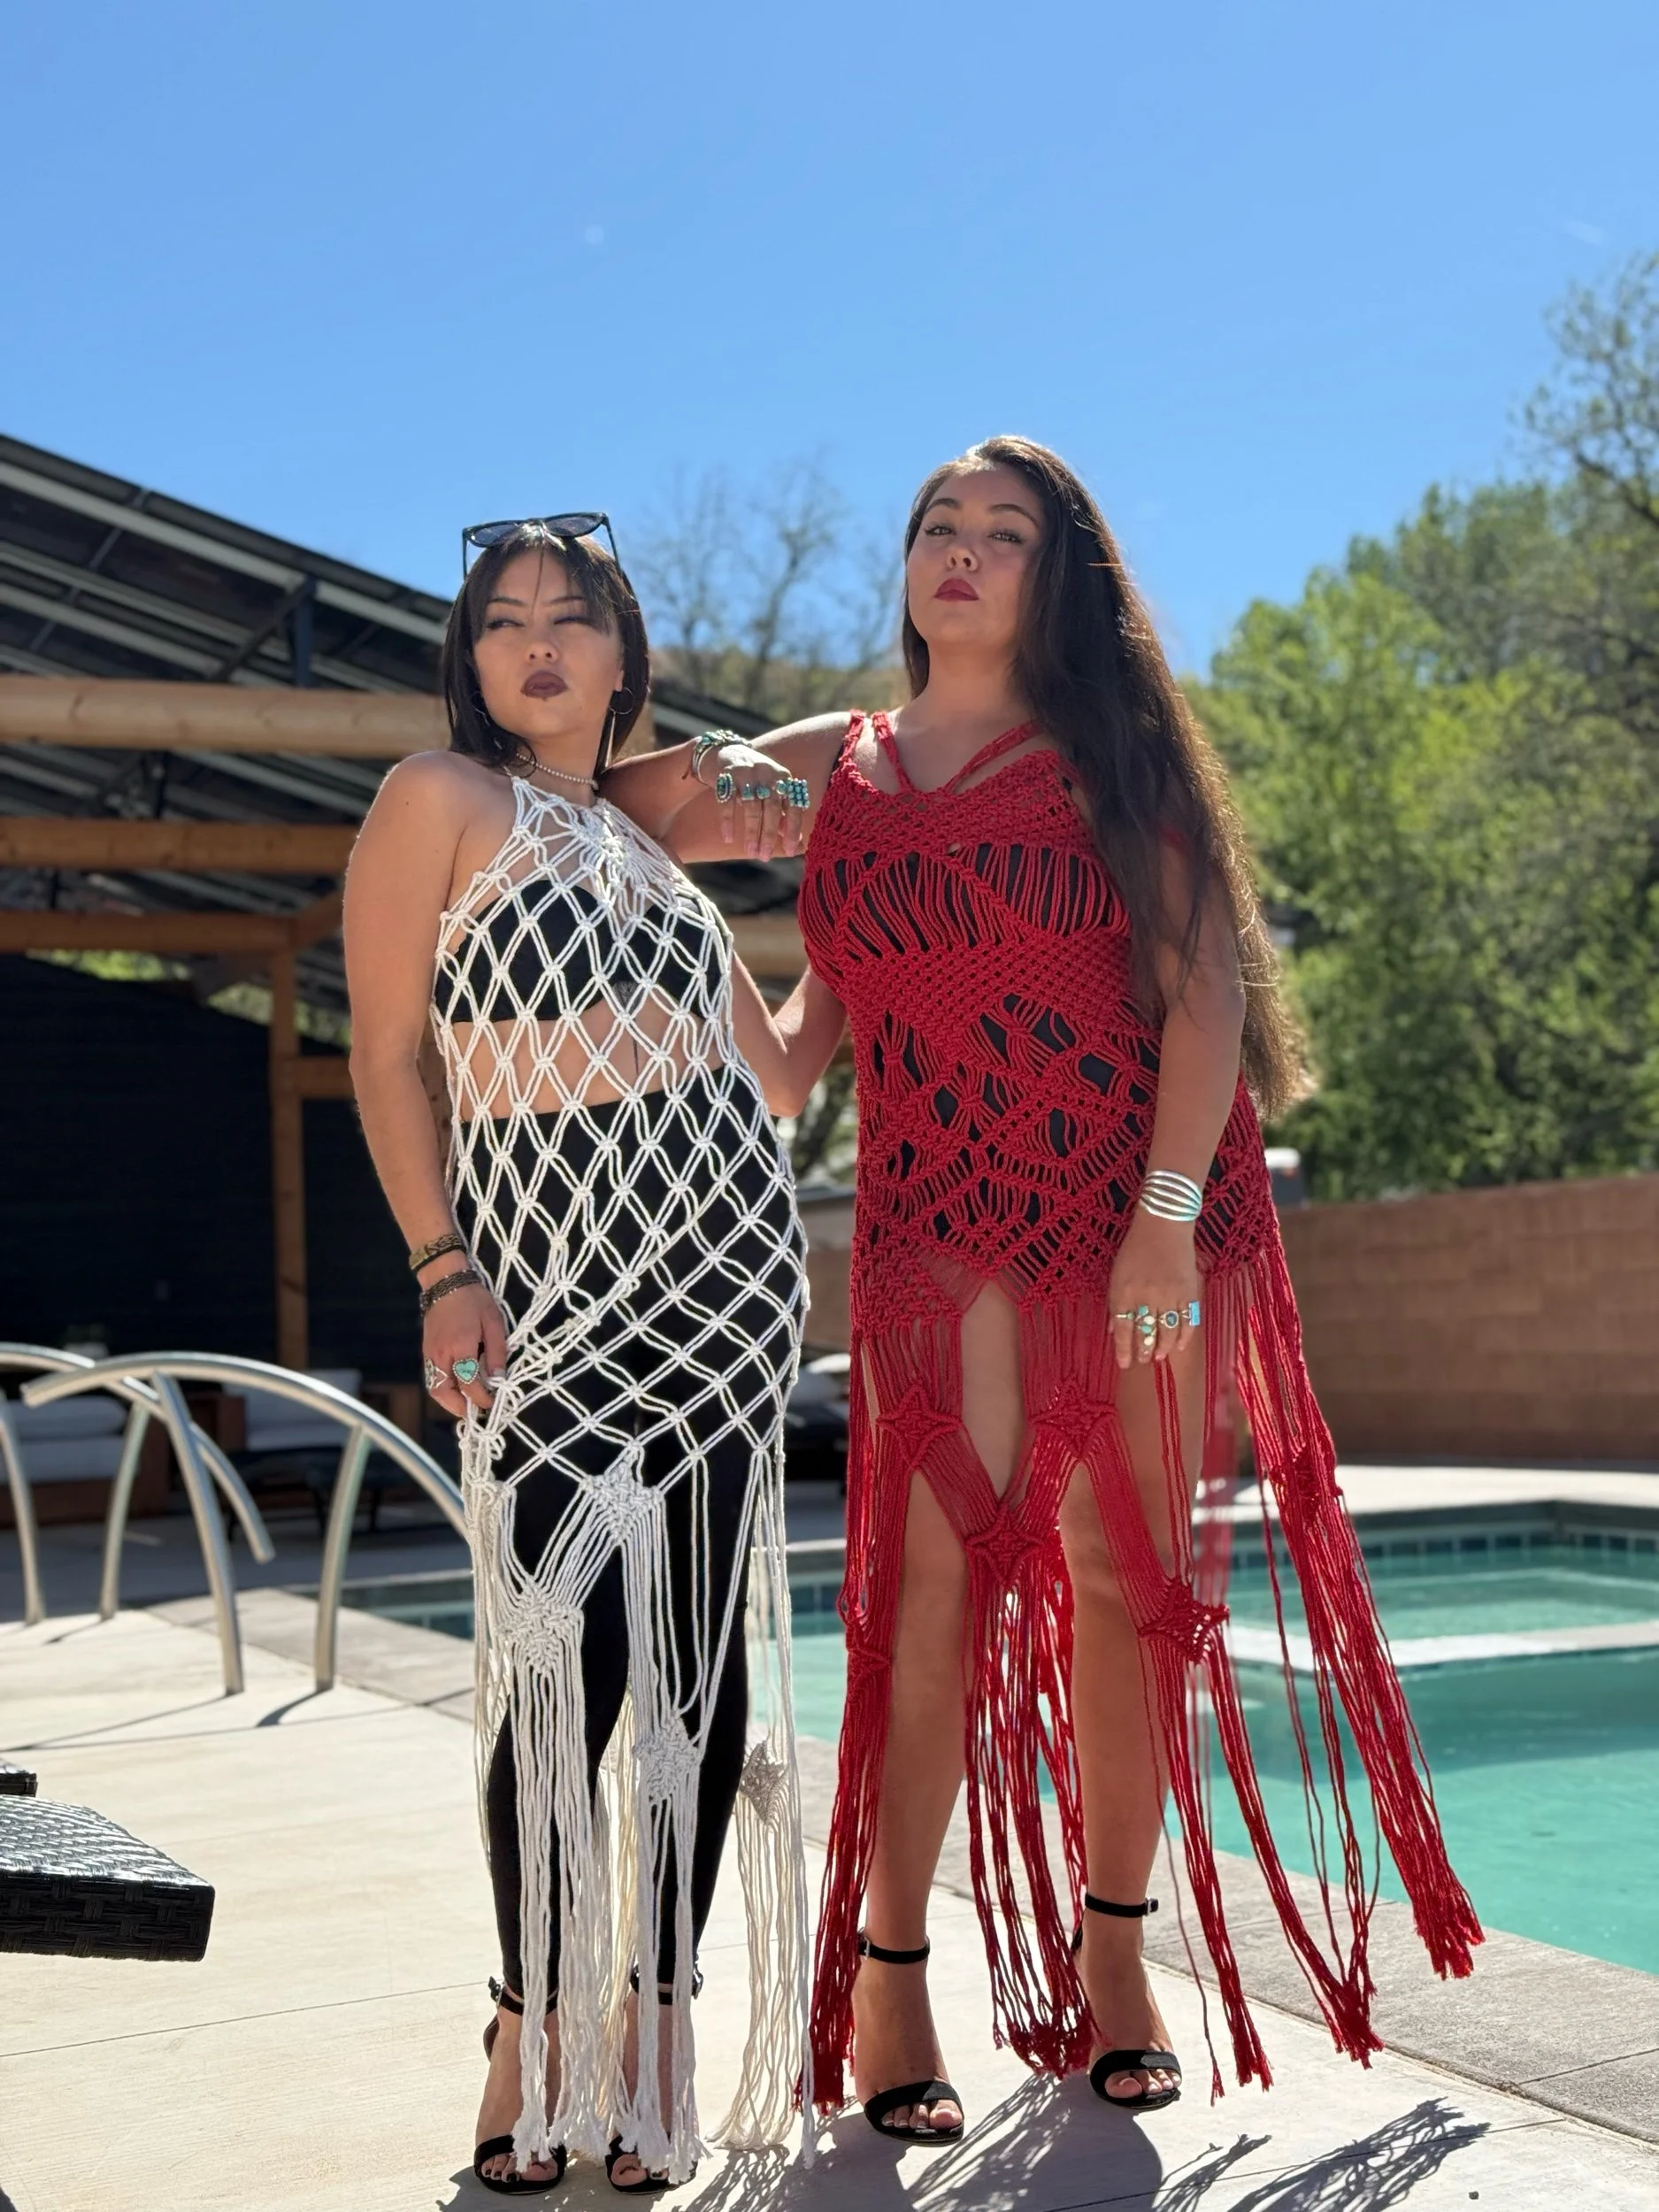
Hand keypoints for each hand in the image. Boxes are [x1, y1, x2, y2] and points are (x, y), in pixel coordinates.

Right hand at [422, 1273, 509, 1418]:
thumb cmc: (474, 1300)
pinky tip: (456, 1389)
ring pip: (434, 1388)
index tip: (491, 1403)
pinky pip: (431, 1378)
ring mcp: (429, 1354)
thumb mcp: (494, 1323)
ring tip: (467, 1405)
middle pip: (444, 1392)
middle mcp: (441, 1354)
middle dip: (460, 1407)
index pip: (468, 1382)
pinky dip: (443, 1389)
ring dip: (449, 1402)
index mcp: (460, 1346)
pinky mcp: (425, 1352)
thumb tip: (499, 1378)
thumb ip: (497, 1353)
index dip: (480, 1398)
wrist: (446, 1282)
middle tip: (476, 1412)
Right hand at [703, 741, 809, 858]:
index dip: (793, 829)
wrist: (724, 753)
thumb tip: (795, 841)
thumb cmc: (753, 779)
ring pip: (752, 808)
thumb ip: (782, 812)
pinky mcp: (727, 775)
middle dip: (769, 835)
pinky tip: (728, 838)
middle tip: (764, 856)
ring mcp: (748, 773)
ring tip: (750, 852)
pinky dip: (729, 822)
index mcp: (784, 778)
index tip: (789, 851)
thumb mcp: (771, 791)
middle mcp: (768, 773)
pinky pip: (729, 803)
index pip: (793, 806)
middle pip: (772, 809)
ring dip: (751, 833)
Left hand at [1108, 1215, 1200, 1370]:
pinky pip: (1189, 1321)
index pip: (1123, 1330)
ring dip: (1164, 1347)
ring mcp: (1169, 1296)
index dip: (1123, 1350)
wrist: (1163, 1226)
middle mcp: (1146, 1298)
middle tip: (1143, 1359)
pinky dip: (1185, 1337)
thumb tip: (1113, 1330)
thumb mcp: (1117, 1274)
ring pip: (1168, 1332)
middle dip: (1143, 1351)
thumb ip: (1115, 1303)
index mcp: (1124, 1293)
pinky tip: (1180, 1346)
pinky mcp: (1189, 1292)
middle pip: (1146, 1334)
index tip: (1125, 1364)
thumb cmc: (1135, 1248)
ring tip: (1159, 1355)